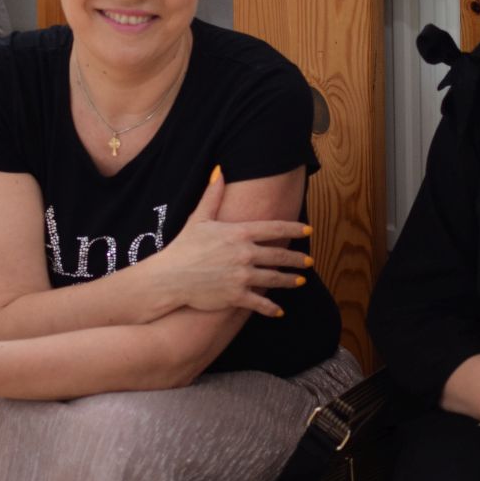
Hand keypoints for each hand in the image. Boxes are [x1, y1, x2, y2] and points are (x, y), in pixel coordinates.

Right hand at [141, 167, 311, 317]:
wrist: (170, 277)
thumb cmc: (183, 247)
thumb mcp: (199, 218)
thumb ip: (213, 194)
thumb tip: (219, 169)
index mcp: (239, 233)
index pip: (274, 229)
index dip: (294, 229)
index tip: (308, 230)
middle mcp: (245, 254)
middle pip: (280, 255)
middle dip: (297, 259)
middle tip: (309, 261)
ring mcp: (242, 276)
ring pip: (274, 279)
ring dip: (290, 280)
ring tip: (300, 281)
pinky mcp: (236, 296)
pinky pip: (260, 303)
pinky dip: (271, 308)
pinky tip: (279, 311)